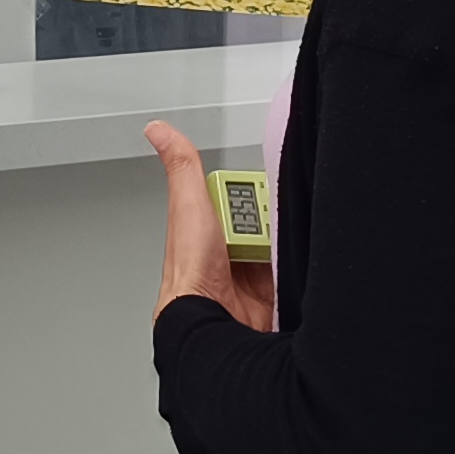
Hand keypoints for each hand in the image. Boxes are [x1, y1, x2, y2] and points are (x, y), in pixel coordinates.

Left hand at [144, 121, 275, 330]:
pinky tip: (292, 264)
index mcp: (206, 227)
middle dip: (273, 220)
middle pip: (264, 220)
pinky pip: (291, 270)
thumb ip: (182, 167)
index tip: (258, 195)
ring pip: (280, 244)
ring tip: (278, 247)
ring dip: (285, 244)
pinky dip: (296, 266)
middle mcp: (226, 250)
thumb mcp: (189, 206)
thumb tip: (158, 129)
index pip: (239, 197)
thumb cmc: (192, 274)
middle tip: (264, 229)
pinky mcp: (269, 293)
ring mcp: (248, 273)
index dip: (252, 194)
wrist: (212, 325)